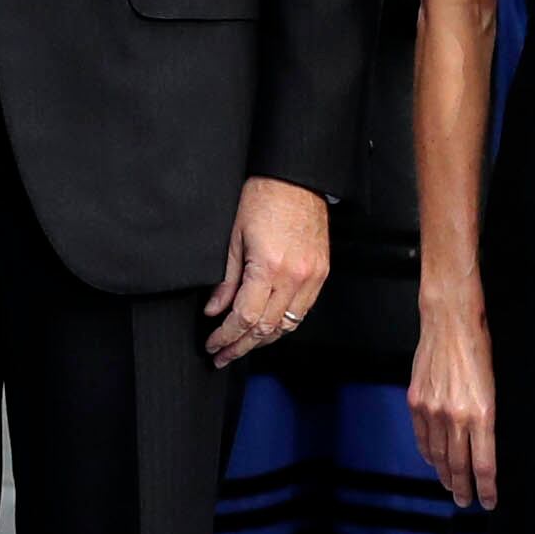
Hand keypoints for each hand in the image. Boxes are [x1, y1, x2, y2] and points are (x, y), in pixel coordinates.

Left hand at [205, 174, 331, 365]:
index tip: (213, 344)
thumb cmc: (263, 197)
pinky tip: (268, 327)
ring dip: (263, 340)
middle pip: (266, 328)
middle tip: (222, 356)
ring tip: (242, 346)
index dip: (226, 336)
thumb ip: (226, 279)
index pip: (245, 317)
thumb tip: (214, 309)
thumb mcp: (234, 237)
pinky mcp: (321, 273)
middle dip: (241, 346)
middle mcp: (294, 276)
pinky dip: (284, 324)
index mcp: (269, 266)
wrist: (296, 178)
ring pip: (287, 325)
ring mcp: (312, 277)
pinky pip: (303, 311)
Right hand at [407, 286, 495, 509]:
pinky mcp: (416, 401)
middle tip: (466, 501)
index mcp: (482, 414)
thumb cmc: (480, 348)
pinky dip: (428, 453)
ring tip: (451, 486)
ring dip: (445, 475)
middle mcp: (455, 416)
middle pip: (459, 466)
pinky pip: (422, 437)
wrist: (451, 321)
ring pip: (438, 455)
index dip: (486, 488)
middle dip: (464, 488)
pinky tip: (434, 461)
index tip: (489, 501)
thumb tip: (484, 446)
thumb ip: (487, 419)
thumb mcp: (495, 387)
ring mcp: (432, 410)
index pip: (483, 465)